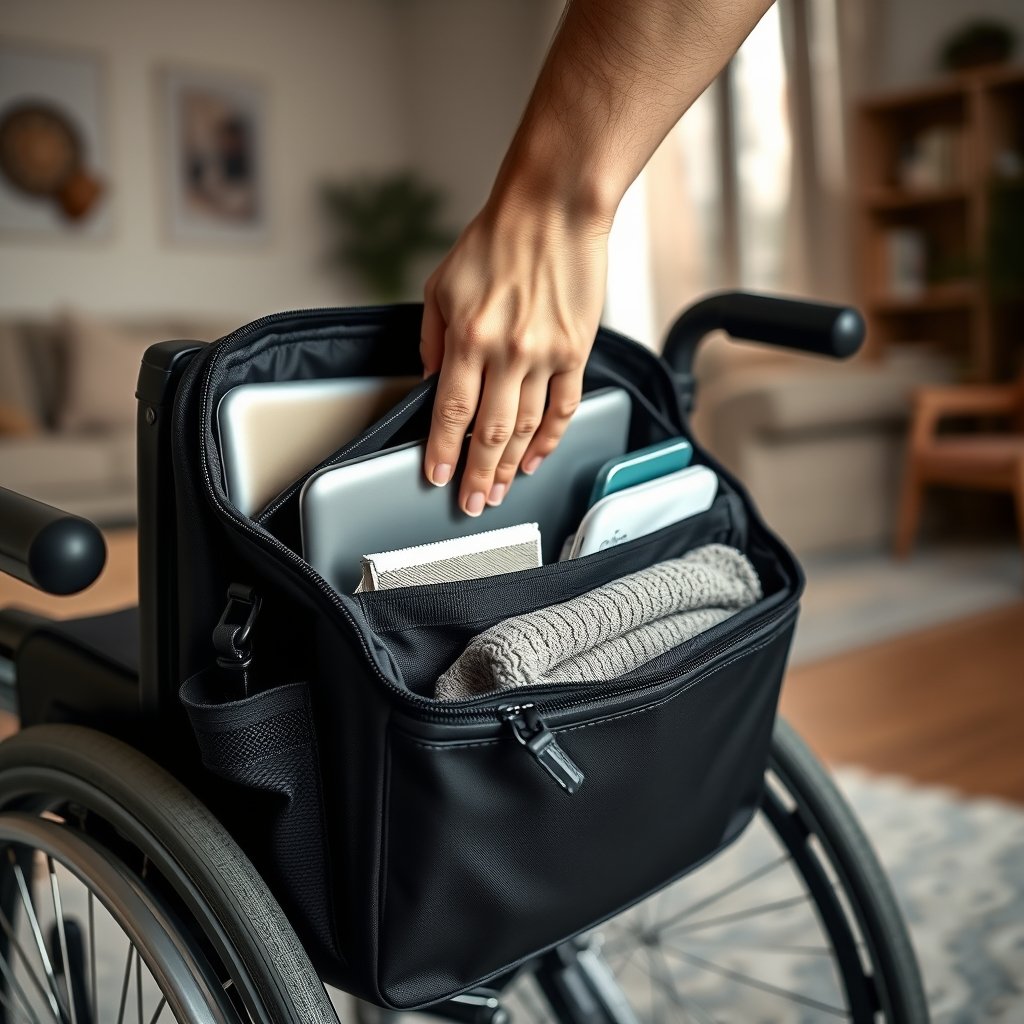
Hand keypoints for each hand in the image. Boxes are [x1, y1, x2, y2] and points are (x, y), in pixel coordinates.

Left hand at [420, 194, 609, 515]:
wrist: (554, 207)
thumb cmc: (496, 240)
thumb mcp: (441, 285)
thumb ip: (433, 341)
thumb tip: (431, 387)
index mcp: (469, 336)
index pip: (451, 412)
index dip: (443, 453)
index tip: (438, 478)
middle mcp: (508, 351)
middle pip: (489, 432)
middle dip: (479, 475)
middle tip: (474, 503)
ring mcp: (547, 355)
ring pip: (526, 428)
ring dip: (512, 465)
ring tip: (502, 490)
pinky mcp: (577, 351)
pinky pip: (564, 408)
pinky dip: (550, 439)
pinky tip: (537, 458)